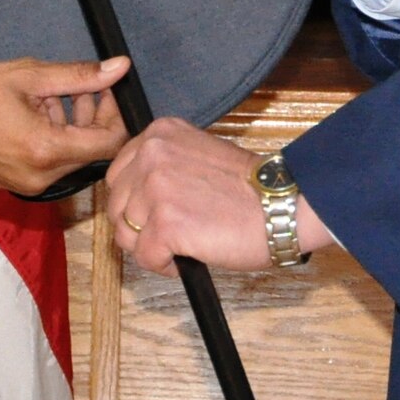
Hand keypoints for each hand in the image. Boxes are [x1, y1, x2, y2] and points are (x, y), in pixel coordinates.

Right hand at [0, 55, 128, 195]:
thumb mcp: (27, 76)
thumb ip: (78, 75)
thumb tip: (120, 67)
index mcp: (47, 150)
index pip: (110, 143)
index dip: (116, 113)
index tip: (106, 88)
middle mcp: (43, 177)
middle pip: (93, 150)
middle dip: (93, 116)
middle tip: (79, 85)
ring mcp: (30, 184)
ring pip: (72, 156)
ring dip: (72, 125)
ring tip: (49, 95)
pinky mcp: (18, 184)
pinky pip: (52, 163)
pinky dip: (54, 138)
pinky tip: (35, 111)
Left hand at [103, 118, 332, 273]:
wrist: (283, 204)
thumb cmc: (248, 189)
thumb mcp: (197, 155)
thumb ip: (163, 165)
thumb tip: (137, 195)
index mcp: (159, 134)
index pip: (118, 175)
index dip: (135, 202)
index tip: (156, 213)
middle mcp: (152, 154)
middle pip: (116, 206)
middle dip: (139, 227)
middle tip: (170, 234)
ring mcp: (156, 188)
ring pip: (125, 235)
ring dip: (151, 248)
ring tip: (183, 245)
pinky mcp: (165, 223)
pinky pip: (145, 257)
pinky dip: (165, 265)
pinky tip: (189, 256)